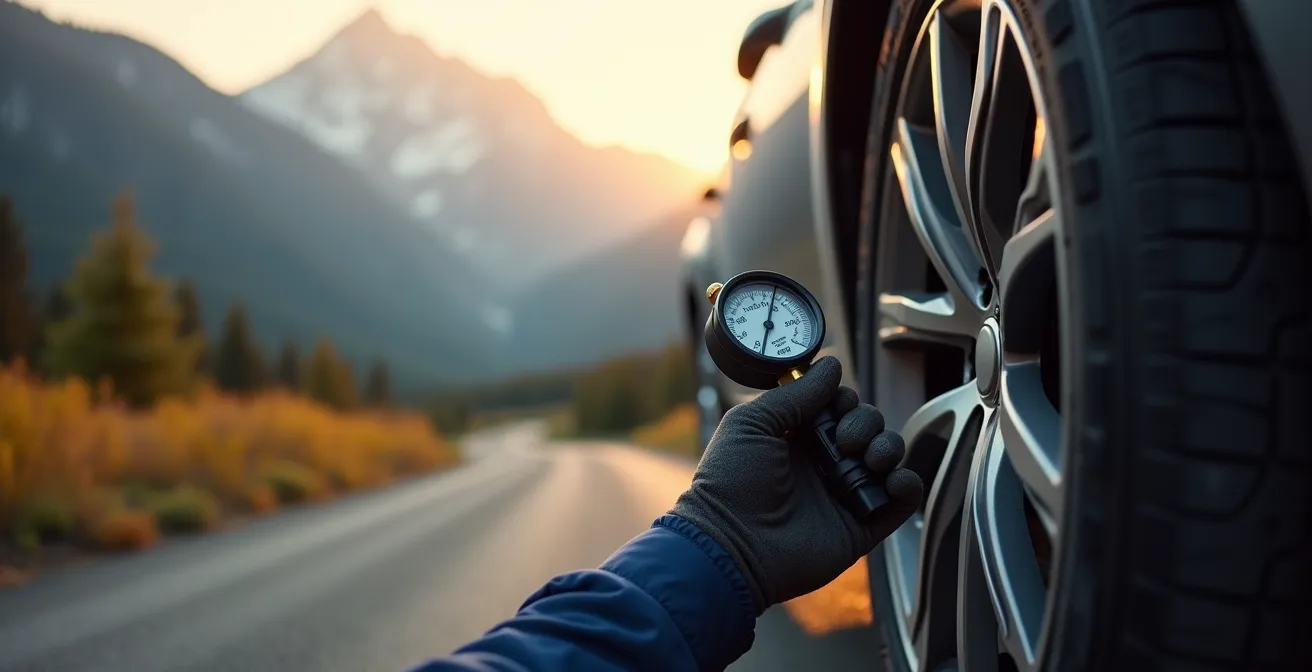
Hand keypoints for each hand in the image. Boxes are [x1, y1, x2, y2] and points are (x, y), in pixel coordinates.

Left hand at [670, 356, 923, 611]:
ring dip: (888, 447)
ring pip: (888, 458)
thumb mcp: (753, 422)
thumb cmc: (732, 481)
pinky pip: (900, 502)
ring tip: (869, 458)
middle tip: (844, 439)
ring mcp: (842, 495)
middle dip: (866, 423)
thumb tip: (831, 365)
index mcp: (796, 438)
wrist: (732, 543)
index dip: (845, 400)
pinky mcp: (860, 526)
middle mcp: (822, 464)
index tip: (837, 404)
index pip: (838, 407)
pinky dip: (908, 485)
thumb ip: (795, 393)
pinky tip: (893, 480)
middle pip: (868, 427)